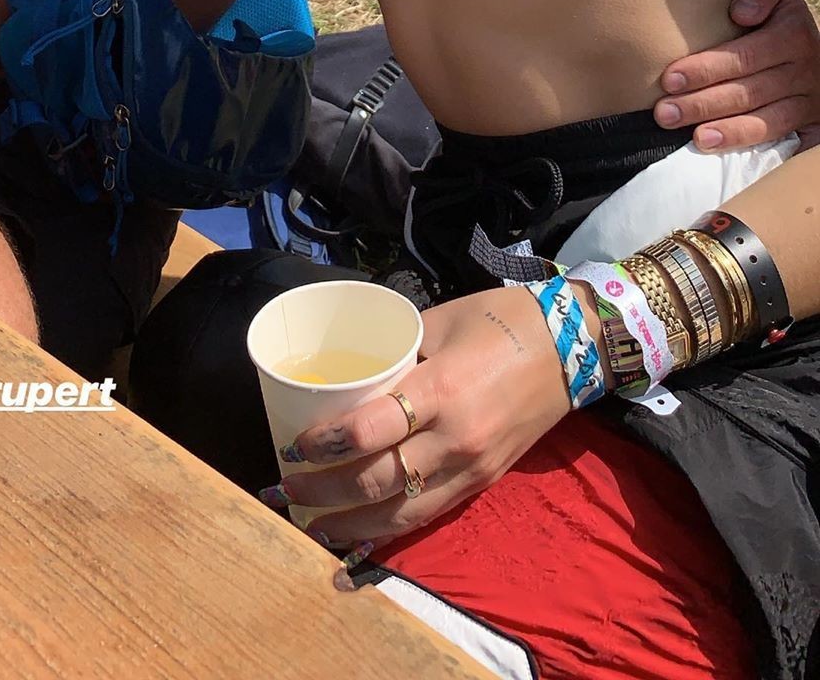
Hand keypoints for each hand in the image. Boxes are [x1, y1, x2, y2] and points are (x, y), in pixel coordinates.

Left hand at [273, 287, 570, 558]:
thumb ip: (396, 354)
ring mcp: (470, 467)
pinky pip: (429, 516)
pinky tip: (362, 536)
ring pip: (401, 513)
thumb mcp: (438, 323)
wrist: (571, 348)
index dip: (324, 445)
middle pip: (377, 481)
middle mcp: (453, 438)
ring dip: (351, 525)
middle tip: (286, 490)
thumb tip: (352, 377)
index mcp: (439, 389)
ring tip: (312, 526)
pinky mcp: (483, 482)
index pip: (369, 431)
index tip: (294, 447)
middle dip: (324, 493)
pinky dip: (390, 532)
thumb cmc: (499, 321)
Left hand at [655, 0, 819, 149]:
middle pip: (749, 92)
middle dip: (703, 104)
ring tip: (693, 138)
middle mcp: (803, 70)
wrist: (810, 45)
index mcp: (792, 33)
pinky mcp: (808, 124)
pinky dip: (749, 145)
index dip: (706, 69)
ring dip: (726, 131)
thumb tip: (741, 12)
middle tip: (665, 113)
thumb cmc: (775, 15)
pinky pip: (780, 140)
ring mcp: (808, 101)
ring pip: (765, 121)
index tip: (670, 78)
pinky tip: (721, 148)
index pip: (744, 56)